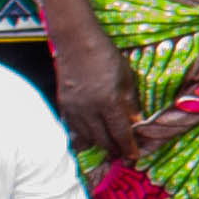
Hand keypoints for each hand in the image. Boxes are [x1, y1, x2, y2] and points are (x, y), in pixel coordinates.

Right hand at [52, 29, 143, 169]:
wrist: (75, 41)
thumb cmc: (106, 55)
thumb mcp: (127, 78)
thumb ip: (130, 103)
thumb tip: (135, 122)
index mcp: (109, 102)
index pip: (120, 133)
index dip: (128, 148)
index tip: (134, 157)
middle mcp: (89, 110)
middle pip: (102, 140)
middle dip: (114, 149)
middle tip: (122, 153)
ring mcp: (74, 108)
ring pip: (86, 137)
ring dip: (99, 144)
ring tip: (108, 146)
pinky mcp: (63, 104)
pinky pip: (73, 128)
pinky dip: (82, 135)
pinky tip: (89, 136)